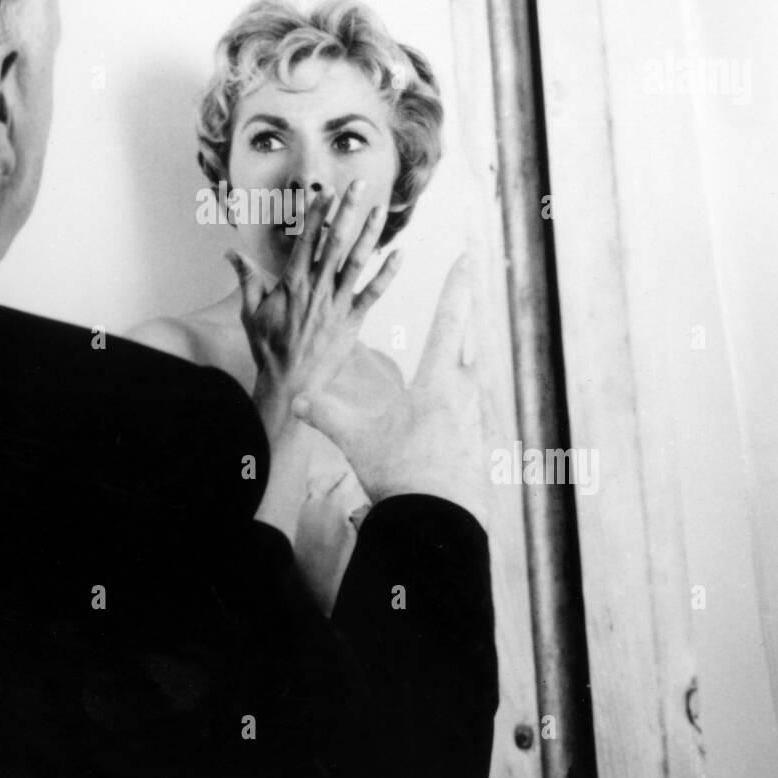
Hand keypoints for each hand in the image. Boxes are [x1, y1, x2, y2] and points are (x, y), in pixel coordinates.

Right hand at [225, 180, 401, 433]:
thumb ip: (246, 278)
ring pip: (357, 261)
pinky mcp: (352, 321)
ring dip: (371, 233)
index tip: (326, 190)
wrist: (290, 383)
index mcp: (293, 282)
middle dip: (348, 210)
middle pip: (335, 241)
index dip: (317, 212)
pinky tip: (401, 254)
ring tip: (381, 208)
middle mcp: (317, 288)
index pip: (306, 239)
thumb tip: (230, 252)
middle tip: (360, 185)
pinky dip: (388, 274)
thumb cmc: (269, 347)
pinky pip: (374, 293)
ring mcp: (337, 304)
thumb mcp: (252, 311)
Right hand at [290, 255, 484, 516]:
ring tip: (455, 353)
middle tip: (465, 292)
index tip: (468, 256)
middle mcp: (464, 392)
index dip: (457, 285)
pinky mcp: (481, 443)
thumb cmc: (401, 473)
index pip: (449, 319)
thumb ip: (325, 414)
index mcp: (437, 380)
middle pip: (466, 344)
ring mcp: (477, 418)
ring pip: (472, 378)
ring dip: (460, 364)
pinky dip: (462, 405)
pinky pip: (472, 412)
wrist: (439, 521)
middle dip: (462, 318)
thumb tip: (296, 399)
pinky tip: (456, 414)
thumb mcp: (356, 439)